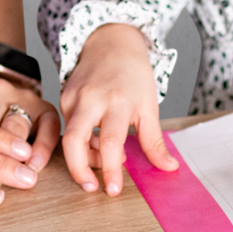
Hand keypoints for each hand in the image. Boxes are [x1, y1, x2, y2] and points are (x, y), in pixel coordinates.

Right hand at [59, 23, 176, 195]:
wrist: (112, 41)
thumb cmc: (133, 73)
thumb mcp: (149, 105)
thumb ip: (154, 141)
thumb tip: (169, 169)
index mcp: (118, 101)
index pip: (111, 142)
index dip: (110, 169)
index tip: (113, 190)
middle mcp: (92, 99)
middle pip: (73, 141)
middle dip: (79, 171)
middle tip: (92, 188)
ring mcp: (74, 97)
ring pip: (69, 138)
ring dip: (85, 156)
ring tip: (104, 156)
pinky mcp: (63, 97)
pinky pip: (68, 127)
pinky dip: (82, 140)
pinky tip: (96, 138)